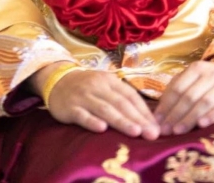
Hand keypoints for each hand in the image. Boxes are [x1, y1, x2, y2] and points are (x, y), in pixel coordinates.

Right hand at [31, 64, 159, 139]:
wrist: (57, 79)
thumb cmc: (87, 87)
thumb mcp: (105, 86)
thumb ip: (122, 99)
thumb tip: (147, 118)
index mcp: (110, 80)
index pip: (130, 96)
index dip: (144, 112)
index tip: (156, 128)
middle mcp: (98, 86)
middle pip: (120, 103)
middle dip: (138, 119)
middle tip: (152, 134)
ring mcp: (83, 96)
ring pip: (104, 109)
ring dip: (121, 121)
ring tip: (135, 132)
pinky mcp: (70, 107)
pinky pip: (82, 115)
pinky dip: (92, 121)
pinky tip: (101, 129)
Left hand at [153, 61, 213, 135]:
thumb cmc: (208, 83)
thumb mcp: (192, 81)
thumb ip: (176, 92)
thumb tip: (159, 115)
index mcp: (196, 69)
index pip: (178, 88)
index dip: (167, 105)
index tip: (158, 122)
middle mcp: (211, 73)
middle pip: (190, 96)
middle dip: (176, 114)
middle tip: (166, 130)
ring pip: (205, 102)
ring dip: (190, 118)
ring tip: (179, 131)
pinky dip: (212, 116)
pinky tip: (202, 125)